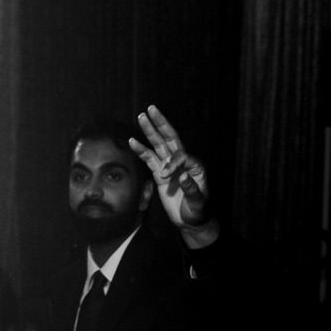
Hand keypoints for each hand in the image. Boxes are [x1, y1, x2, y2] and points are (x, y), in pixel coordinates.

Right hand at [128, 105, 213, 238]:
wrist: (190, 220)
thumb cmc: (197, 211)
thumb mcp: (198, 202)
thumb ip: (191, 189)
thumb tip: (182, 176)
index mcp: (194, 166)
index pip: (182, 155)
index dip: (173, 162)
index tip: (165, 175)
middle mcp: (182, 162)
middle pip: (170, 139)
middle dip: (161, 124)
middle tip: (152, 109)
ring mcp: (170, 166)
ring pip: (159, 145)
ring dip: (150, 131)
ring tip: (141, 117)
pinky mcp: (160, 173)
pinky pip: (149, 159)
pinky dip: (141, 151)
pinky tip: (132, 141)